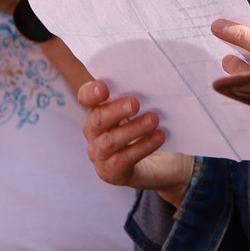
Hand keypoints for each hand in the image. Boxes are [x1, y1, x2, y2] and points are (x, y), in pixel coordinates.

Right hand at [78, 79, 193, 203]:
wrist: (163, 165)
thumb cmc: (149, 130)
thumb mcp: (144, 110)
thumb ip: (140, 95)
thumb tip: (152, 77)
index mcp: (97, 112)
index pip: (86, 98)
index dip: (91, 92)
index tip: (104, 87)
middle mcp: (93, 133)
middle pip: (97, 119)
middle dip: (116, 110)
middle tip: (136, 103)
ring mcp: (99, 155)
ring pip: (110, 140)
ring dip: (133, 128)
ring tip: (154, 120)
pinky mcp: (111, 172)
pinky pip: (124, 159)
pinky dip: (143, 146)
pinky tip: (159, 137)